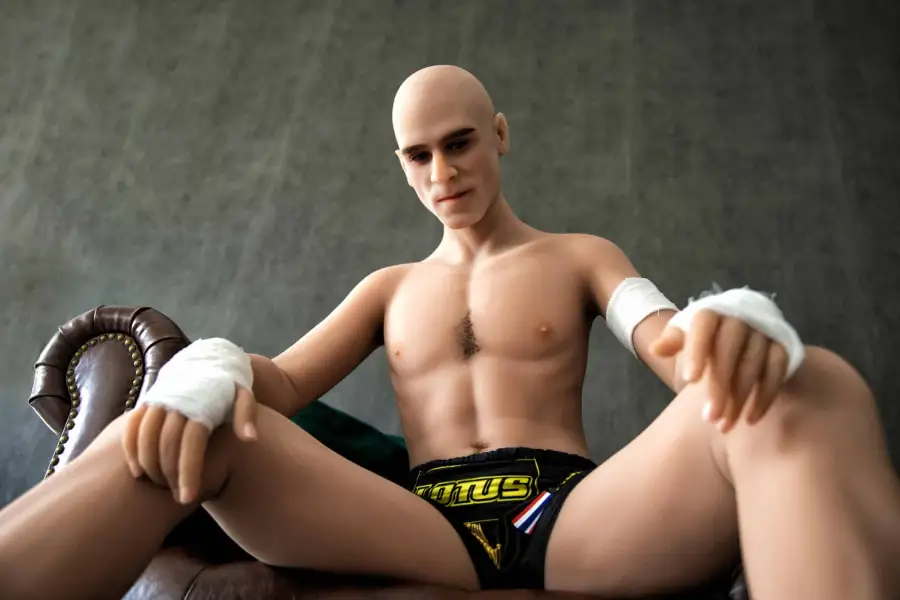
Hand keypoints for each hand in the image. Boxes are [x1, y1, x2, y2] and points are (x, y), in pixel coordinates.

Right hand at [121, 384, 257, 504]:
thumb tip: (250, 439)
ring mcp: (158, 400)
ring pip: (144, 436)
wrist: (208, 358)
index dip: (189, 472)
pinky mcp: (147, 400)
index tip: (188, 498)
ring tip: (157, 488)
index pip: (192, 444)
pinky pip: (131, 426)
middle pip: (166, 444)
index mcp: (201, 403)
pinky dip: (129, 448)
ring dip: (147, 465)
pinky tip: (137, 471)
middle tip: (176, 498)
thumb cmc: (229, 386)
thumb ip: (246, 415)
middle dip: (168, 475)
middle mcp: (176, 401)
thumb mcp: (244, 395)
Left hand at [650, 309, 789, 431]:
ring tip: (723, 425)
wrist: (739, 334)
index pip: (703, 327)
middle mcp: (740, 319)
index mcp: (711, 314)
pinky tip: (750, 418)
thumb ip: (673, 342)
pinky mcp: (782, 348)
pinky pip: (777, 372)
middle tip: (709, 418)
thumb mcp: (684, 337)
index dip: (697, 351)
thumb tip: (656, 349)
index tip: (690, 380)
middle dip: (719, 387)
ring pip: (753, 365)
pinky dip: (765, 397)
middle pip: (729, 352)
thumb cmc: (705, 338)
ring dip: (739, 399)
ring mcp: (763, 332)